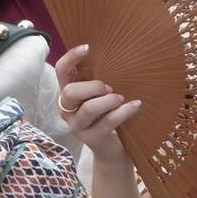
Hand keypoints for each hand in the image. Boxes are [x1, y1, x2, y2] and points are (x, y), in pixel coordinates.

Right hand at [54, 44, 141, 165]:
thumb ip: (99, 80)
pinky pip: (108, 122)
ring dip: (108, 100)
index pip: (61, 72)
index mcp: (68, 95)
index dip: (70, 58)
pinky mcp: (92, 139)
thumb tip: (115, 55)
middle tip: (109, 88)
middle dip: (92, 86)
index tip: (88, 47)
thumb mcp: (100, 95)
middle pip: (70, 92)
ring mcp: (77, 127)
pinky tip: (136, 105)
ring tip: (121, 98)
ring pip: (88, 109)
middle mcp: (67, 110)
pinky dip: (125, 111)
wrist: (112, 150)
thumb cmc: (107, 115)